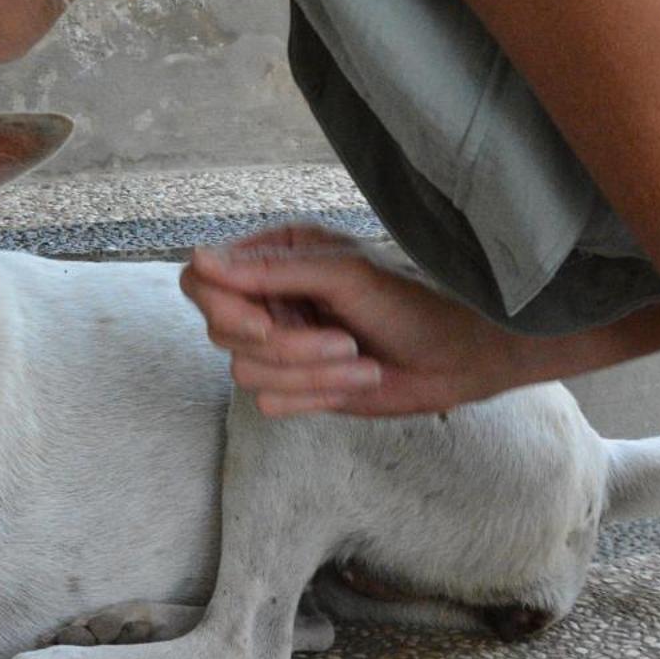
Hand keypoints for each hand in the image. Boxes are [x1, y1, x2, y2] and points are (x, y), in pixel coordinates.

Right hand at [182, 223, 529, 416]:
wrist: (459, 358)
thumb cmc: (412, 302)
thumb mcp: (344, 275)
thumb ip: (270, 270)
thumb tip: (199, 259)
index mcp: (275, 256)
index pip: (203, 281)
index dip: (223, 309)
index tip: (264, 325)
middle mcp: (268, 298)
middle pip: (220, 331)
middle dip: (286, 346)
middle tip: (343, 341)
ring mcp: (279, 343)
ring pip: (245, 372)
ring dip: (311, 373)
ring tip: (360, 361)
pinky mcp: (294, 385)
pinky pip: (268, 402)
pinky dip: (316, 395)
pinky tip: (356, 380)